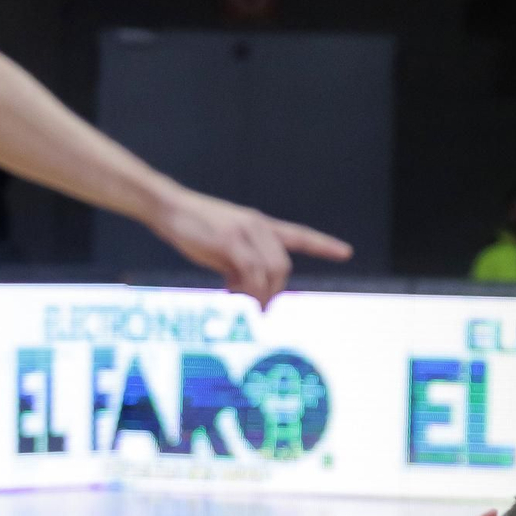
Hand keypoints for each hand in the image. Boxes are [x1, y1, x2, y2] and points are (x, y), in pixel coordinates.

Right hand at [152, 186, 351, 307]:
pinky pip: (251, 272)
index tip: (346, 252)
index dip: (324, 245)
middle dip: (275, 291)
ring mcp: (245, 232)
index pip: (299, 235)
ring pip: (271, 271)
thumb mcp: (223, 246)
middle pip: (284, 266)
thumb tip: (248, 290)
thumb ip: (241, 264)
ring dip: (261, 295)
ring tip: (242, 303)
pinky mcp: (230, 241)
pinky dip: (247, 290)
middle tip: (260, 308)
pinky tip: (232, 293)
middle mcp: (258, 226)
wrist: (169, 207)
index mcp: (260, 225)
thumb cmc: (193, 228)